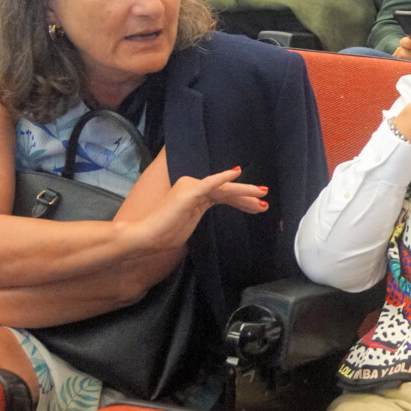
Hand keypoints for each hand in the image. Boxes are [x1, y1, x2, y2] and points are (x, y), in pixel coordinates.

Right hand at [118, 165, 267, 254]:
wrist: (146, 237)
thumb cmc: (165, 234)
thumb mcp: (190, 224)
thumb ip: (200, 214)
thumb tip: (206, 217)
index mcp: (195, 195)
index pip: (223, 196)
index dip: (242, 201)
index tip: (258, 206)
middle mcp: (194, 188)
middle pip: (226, 192)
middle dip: (247, 197)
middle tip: (264, 201)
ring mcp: (192, 188)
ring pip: (223, 189)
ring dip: (244, 192)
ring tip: (262, 194)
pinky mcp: (190, 192)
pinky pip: (210, 183)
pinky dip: (223, 178)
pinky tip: (236, 173)